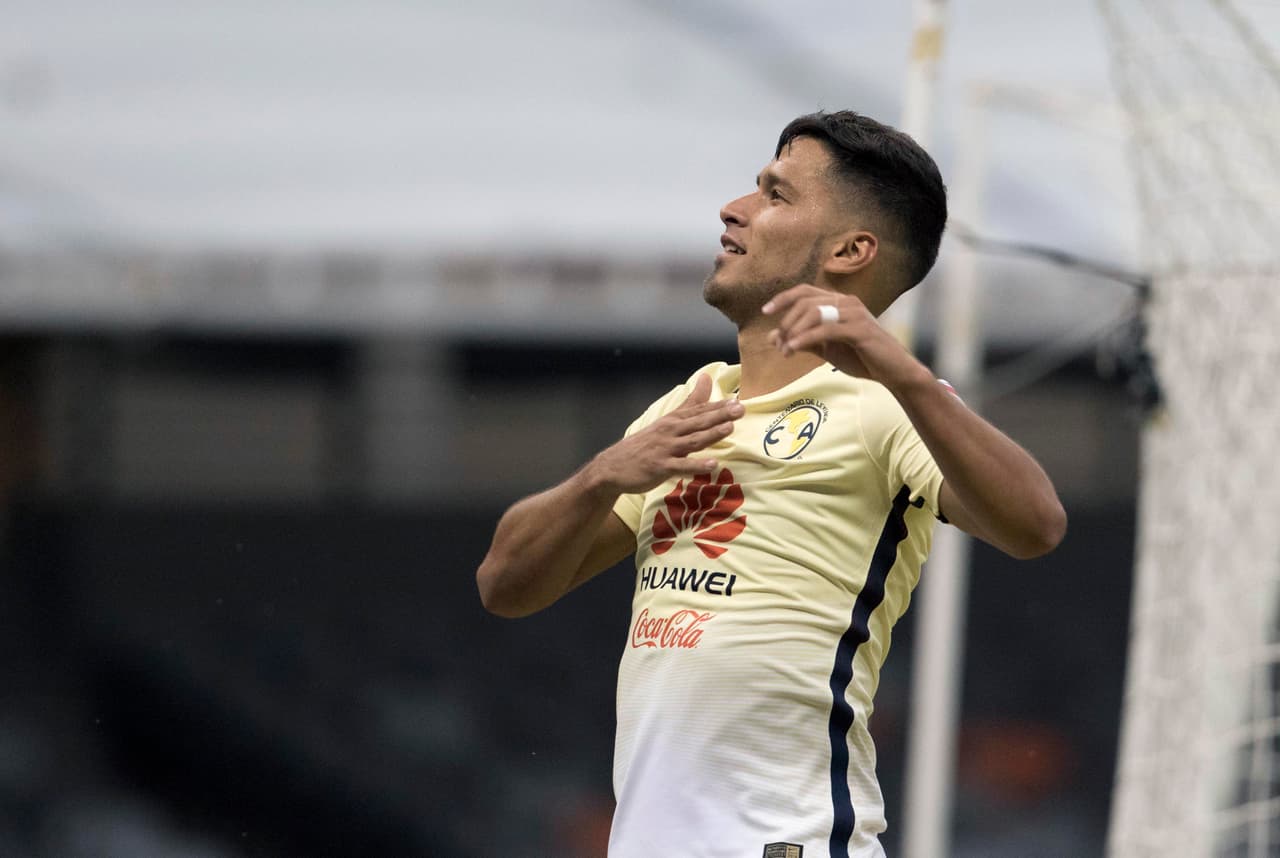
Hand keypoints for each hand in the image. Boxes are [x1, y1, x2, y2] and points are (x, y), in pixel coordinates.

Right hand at [587, 373, 743, 494]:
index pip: (699, 410)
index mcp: (673, 420)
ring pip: (692, 440)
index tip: (738, 400)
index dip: (719, 406)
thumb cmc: (645, 444)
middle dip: (719, 415)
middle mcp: (670, 431)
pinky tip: (712, 464)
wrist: (613, 466)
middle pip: (698, 421)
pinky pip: (680, 466)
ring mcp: (665, 449)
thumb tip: (706, 377)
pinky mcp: (660, 467)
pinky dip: (696, 465)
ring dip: (710, 434)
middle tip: (740, 409)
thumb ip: (690, 402)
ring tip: (729, 428)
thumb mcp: (667, 420)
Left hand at [762, 284, 927, 389]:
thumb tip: (773, 337)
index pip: (805, 291)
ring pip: (814, 312)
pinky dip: (806, 338)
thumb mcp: (826, 349)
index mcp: (839, 302)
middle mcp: (846, 302)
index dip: (783, 298)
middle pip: (805, 301)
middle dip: (787, 322)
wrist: (893, 372)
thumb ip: (802, 341)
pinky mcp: (859, 329)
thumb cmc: (862, 358)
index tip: (766, 311)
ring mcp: (854, 313)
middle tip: (779, 343)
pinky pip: (826, 329)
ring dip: (794, 332)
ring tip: (786, 351)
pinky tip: (795, 348)